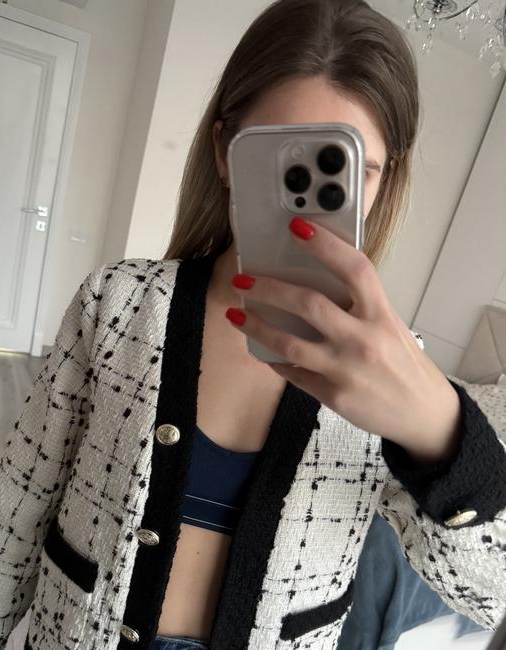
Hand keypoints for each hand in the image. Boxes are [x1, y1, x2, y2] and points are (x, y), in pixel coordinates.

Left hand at [227, 217, 461, 461]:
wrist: (422, 413)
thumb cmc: (404, 364)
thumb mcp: (391, 326)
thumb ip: (359, 307)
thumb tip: (315, 285)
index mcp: (381, 314)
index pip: (354, 269)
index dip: (325, 245)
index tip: (298, 228)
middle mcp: (363, 339)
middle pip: (308, 304)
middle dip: (268, 289)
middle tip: (243, 281)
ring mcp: (345, 369)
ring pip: (288, 343)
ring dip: (256, 326)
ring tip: (235, 314)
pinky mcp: (333, 396)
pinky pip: (293, 374)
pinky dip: (275, 360)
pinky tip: (264, 351)